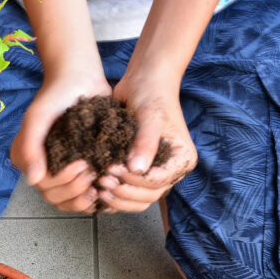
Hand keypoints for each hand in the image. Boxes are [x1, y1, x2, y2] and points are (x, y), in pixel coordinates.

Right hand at [10, 71, 111, 212]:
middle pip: (56, 198)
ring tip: (99, 179)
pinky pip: (81, 194)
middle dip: (76, 190)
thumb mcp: (38, 117)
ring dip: (84, 197)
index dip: (65, 183)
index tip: (83, 164)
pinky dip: (93, 196)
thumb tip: (32, 180)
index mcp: (26, 158)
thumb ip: (30, 146)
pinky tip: (104, 187)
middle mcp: (40, 168)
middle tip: (93, 171)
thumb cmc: (56, 95)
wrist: (79, 78)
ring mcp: (60, 170)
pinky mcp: (78, 169)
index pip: (44, 188)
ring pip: (68, 201)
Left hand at [97, 73, 196, 212]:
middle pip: (149, 195)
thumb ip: (145, 142)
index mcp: (181, 159)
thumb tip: (137, 170)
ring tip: (99, 185)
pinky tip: (98, 189)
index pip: (159, 182)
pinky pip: (129, 192)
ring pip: (139, 199)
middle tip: (102, 181)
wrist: (143, 79)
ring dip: (119, 197)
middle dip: (125, 192)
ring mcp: (155, 171)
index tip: (113, 169)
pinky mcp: (139, 170)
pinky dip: (115, 196)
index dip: (135, 182)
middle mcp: (171, 169)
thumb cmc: (151, 93)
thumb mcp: (150, 116)